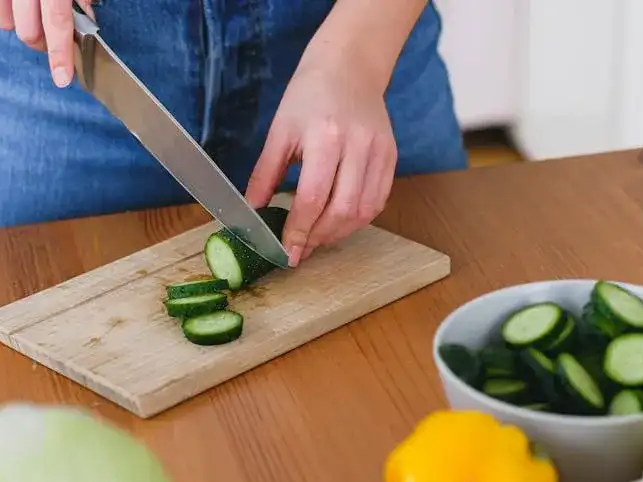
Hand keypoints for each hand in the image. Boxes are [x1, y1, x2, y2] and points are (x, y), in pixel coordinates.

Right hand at [0, 0, 94, 87]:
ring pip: (5, 22)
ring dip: (20, 24)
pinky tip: (16, 2)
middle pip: (29, 33)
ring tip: (32, 12)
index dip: (60, 54)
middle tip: (53, 35)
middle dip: (42, 41)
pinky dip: (4, 9)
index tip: (62, 79)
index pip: (57, 23)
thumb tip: (85, 18)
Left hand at [245, 51, 397, 266]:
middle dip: (319, 238)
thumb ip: (265, 174)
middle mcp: (357, 146)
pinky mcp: (391, 156)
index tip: (287, 253)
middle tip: (300, 248)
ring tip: (317, 238)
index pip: (312, 199)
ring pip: (364, 212)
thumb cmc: (309, 95)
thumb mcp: (279, 131)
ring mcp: (379, 152)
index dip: (299, 232)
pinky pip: (378, 201)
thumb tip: (251, 212)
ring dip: (339, 233)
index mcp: (325, 137)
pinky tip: (339, 222)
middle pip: (342, 211)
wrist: (349, 66)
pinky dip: (358, 219)